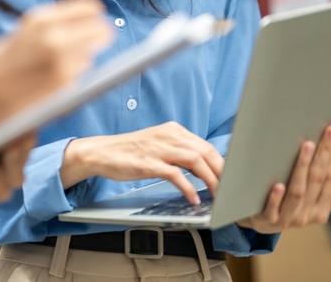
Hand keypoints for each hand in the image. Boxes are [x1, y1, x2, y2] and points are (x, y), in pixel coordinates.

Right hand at [0, 0, 110, 168]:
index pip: (91, 9)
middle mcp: (55, 38)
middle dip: (96, 38)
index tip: (90, 24)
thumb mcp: (19, 36)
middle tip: (85, 47)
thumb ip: (49, 29)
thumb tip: (85, 25)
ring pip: (92, 55)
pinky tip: (52, 83)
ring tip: (55, 69)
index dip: (92, 18)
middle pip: (102, 31)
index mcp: (40, 21)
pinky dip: (74, 78)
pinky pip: (82, 76)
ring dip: (83, 59)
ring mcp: (63, 65)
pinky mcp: (65, 89)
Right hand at [61, 122, 224, 205]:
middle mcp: (168, 136)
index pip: (206, 145)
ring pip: (196, 161)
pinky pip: (176, 175)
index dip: (221, 163)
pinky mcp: (149, 163)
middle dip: (221, 172)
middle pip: (206, 151)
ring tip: (217, 195)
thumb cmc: (129, 152)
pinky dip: (189, 188)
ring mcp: (158, 149)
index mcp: (172, 130)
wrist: (101, 152)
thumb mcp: (157, 145)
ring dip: (211, 180)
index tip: (228, 178)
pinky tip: (193, 198)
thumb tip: (202, 167)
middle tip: (229, 189)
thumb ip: (178, 152)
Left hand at [237, 126, 330, 233]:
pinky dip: (276, 198)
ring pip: (298, 192)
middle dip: (324, 155)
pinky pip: (274, 210)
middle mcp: (309, 215)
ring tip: (307, 146)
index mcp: (324, 208)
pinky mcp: (269, 220)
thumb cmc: (292, 201)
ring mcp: (289, 218)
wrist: (261, 222)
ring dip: (302, 168)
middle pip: (318, 180)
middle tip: (327, 132)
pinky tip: (278, 185)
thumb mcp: (315, 196)